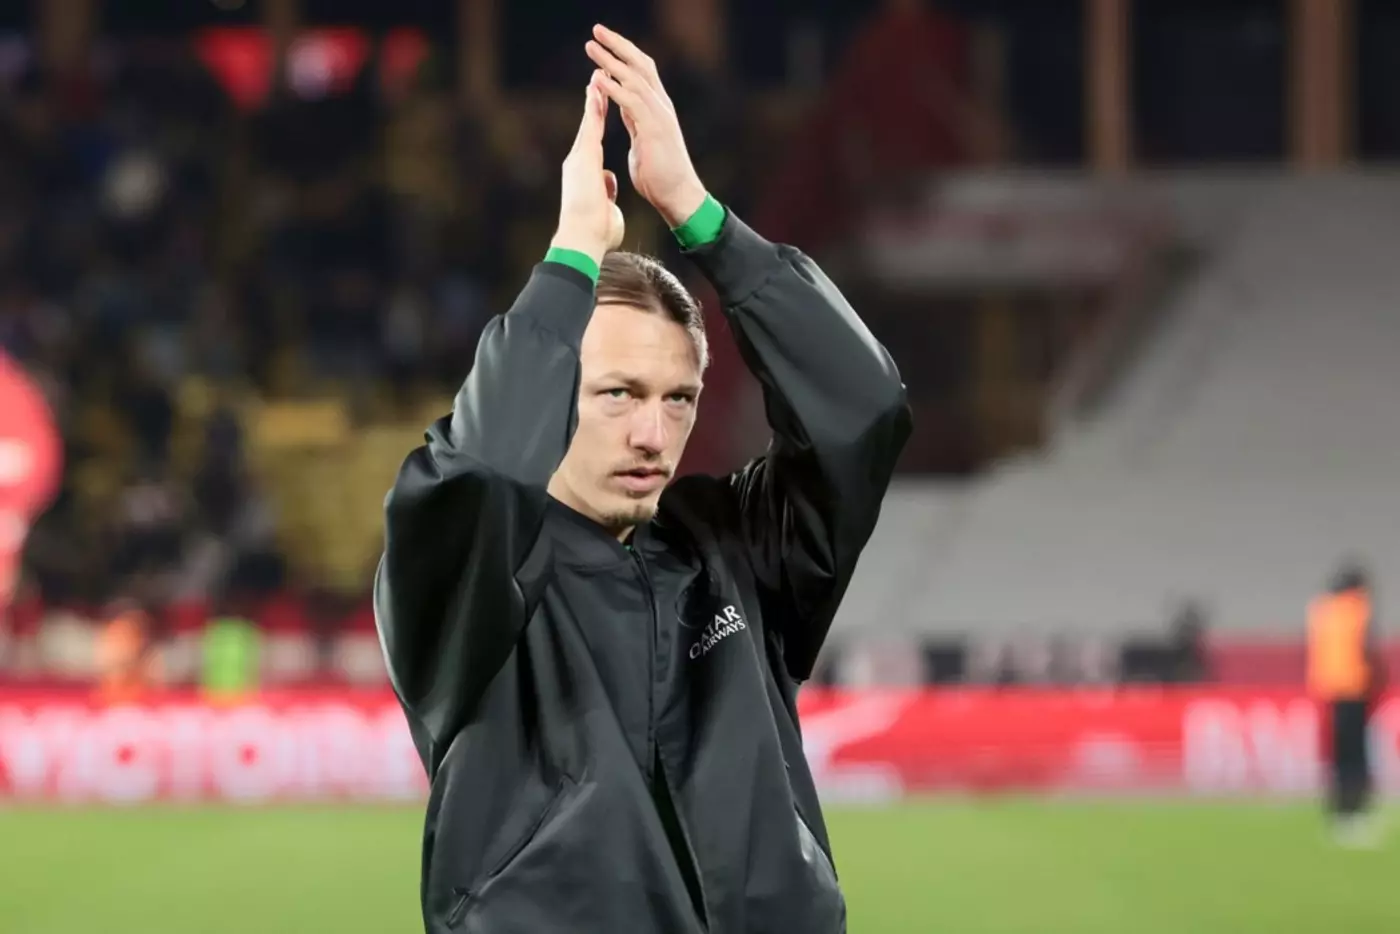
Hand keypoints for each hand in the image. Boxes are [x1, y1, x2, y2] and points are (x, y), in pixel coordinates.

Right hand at [552, 80, 625, 265]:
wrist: (582, 240)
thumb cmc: (595, 232)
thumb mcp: (605, 207)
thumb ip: (605, 191)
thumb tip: (607, 184)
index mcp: (585, 174)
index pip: (593, 140)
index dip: (598, 121)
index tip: (601, 103)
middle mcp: (578, 163)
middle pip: (589, 126)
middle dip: (594, 103)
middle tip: (597, 79)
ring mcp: (578, 160)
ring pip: (589, 123)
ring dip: (594, 100)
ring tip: (597, 76)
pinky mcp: (582, 160)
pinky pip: (591, 129)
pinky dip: (594, 110)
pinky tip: (597, 92)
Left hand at [586, 24, 706, 228]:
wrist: (678, 196)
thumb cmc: (660, 175)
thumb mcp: (643, 139)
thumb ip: (635, 120)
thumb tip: (625, 108)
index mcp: (656, 109)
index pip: (639, 71)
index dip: (622, 54)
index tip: (603, 42)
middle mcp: (660, 106)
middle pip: (639, 65)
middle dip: (617, 45)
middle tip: (596, 30)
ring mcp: (659, 116)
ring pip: (634, 78)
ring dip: (611, 61)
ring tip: (591, 47)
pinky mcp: (654, 130)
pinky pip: (632, 102)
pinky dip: (614, 88)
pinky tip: (599, 77)